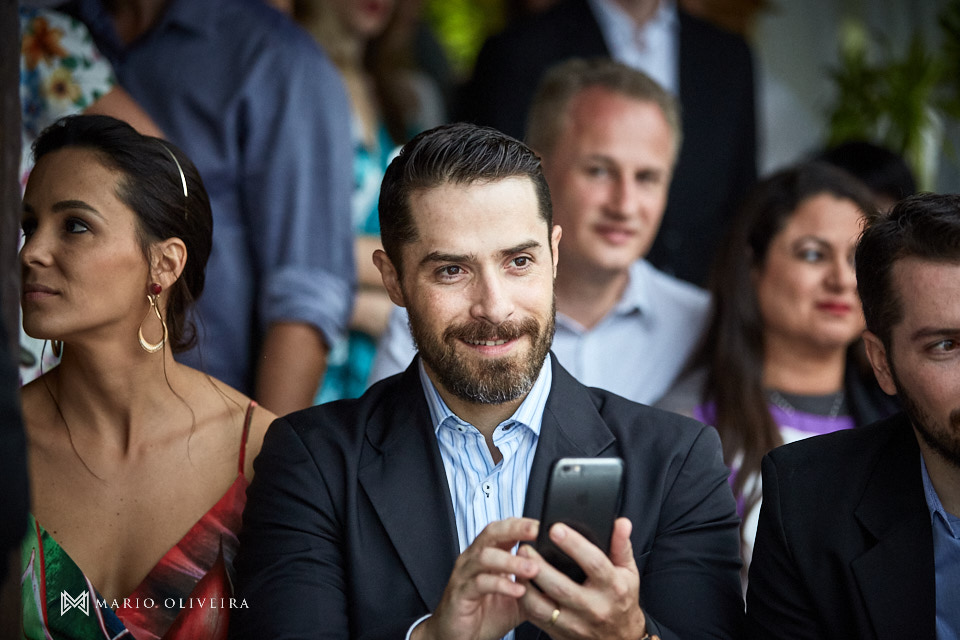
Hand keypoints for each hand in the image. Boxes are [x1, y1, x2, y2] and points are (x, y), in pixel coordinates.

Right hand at [413, 517, 540, 639]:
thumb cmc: (487, 614)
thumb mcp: (518, 597)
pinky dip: (501, 585)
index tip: (544, 524)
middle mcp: (474, 559)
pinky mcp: (460, 593)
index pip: (504, 529)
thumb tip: (564, 577)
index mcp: (488, 554)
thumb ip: (535, 584)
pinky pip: (480, 583)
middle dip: (515, 529)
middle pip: (492, 533)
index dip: (522, 523)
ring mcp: (465, 574)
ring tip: (533, 569)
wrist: (459, 637)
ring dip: (511, 561)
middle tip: (537, 532)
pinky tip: (518, 590)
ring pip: (485, 556)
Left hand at [517, 518, 652, 639]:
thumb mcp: (628, 571)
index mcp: (613, 588)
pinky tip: (519, 583)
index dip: (574, 545)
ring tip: (517, 563)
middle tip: (525, 547)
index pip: (594, 563)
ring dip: (527, 584)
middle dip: (540, 566)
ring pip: (544, 606)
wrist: (620, 637)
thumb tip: (621, 522)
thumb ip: (621, 545)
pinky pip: (537, 617)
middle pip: (562, 587)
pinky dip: (525, 600)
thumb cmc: (621, 598)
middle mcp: (594, 607)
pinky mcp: (561, 632)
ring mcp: (576, 623)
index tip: (555, 528)